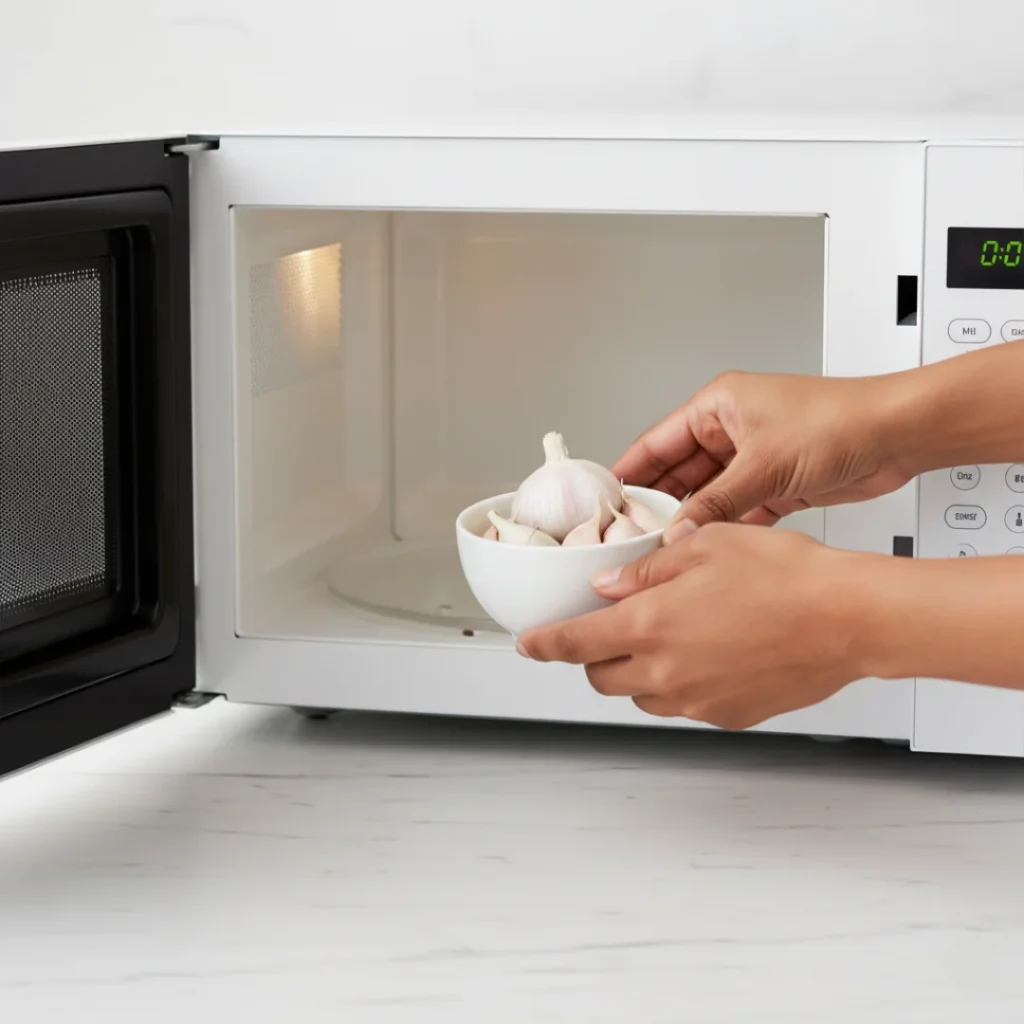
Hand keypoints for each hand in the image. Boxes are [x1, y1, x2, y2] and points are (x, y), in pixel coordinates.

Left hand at [516, 523, 869, 729]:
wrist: (848, 618)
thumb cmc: (786, 575)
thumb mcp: (704, 546)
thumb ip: (646, 571)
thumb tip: (608, 585)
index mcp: (649, 625)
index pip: (573, 643)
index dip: (543, 644)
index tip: (528, 644)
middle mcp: (666, 671)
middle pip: (601, 677)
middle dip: (594, 655)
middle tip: (611, 628)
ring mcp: (697, 701)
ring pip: (642, 695)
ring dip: (638, 671)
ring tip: (671, 635)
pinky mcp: (728, 717)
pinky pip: (685, 706)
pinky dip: (680, 684)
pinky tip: (709, 654)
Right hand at [612, 371, 910, 540]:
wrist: (898, 435)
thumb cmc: (840, 421)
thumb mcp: (764, 464)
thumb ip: (716, 503)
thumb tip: (679, 532)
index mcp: (717, 407)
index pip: (656, 444)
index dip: (629, 473)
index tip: (606, 502)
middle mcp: (730, 430)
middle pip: (677, 473)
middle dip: (658, 505)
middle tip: (632, 537)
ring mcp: (751, 459)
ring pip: (705, 496)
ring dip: (692, 521)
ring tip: (665, 550)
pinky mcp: (773, 484)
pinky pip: (735, 510)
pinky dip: (723, 529)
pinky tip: (707, 550)